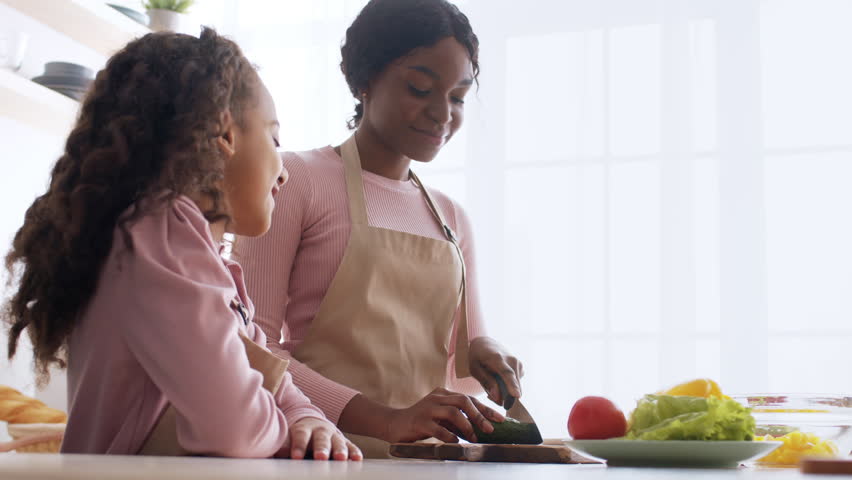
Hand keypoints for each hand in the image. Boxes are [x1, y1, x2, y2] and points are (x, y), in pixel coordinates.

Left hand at [284, 417, 361, 460]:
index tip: (295, 457)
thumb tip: (276, 452)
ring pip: (338, 442)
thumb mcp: (289, 436)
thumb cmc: (298, 436)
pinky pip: (350, 446)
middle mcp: (321, 430)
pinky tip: (356, 459)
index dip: (298, 446)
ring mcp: (334, 435)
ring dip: (340, 450)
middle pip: (321, 438)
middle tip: (320, 457)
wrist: (313, 424)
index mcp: (304, 428)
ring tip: (340, 459)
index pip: (301, 436)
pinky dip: (353, 452)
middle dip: (321, 448)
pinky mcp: (344, 442)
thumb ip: (283, 445)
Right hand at [386, 387, 504, 443]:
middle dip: (479, 415)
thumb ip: (457, 417)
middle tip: (489, 429)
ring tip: (473, 438)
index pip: (469, 398)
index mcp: (443, 393)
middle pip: (463, 401)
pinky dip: (450, 436)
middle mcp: (436, 397)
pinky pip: (439, 428)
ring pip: (453, 412)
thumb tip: (481, 427)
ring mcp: (427, 408)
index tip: (500, 419)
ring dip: (467, 426)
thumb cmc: (422, 421)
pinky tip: (456, 442)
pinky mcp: (420, 421)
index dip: (486, 408)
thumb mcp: (441, 415)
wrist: (395, 423)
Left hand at [468, 336, 524, 406]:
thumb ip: (487, 383)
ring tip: (492, 386)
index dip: (512, 385)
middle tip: (490, 396)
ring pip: (515, 387)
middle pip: (513, 385)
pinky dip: (508, 387)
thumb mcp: (475, 369)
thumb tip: (499, 399)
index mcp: (497, 358)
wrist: (485, 343)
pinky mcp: (521, 368)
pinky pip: (516, 384)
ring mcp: (518, 363)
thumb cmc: (477, 357)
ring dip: (505, 392)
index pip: (507, 373)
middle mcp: (511, 360)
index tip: (517, 396)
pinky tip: (499, 382)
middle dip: (504, 397)